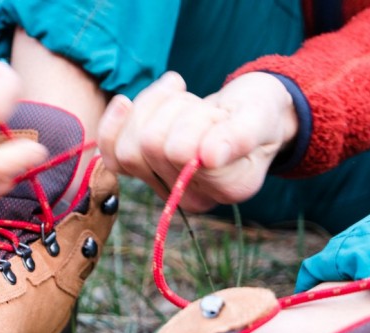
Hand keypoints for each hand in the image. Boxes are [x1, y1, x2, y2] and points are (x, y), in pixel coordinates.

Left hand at [98, 71, 297, 211]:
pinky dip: (115, 123)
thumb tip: (211, 157)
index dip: (193, 121)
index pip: (180, 151)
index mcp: (226, 189)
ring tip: (180, 96)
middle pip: (149, 146)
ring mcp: (164, 186)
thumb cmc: (257, 113)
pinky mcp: (142, 170)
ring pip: (128, 146)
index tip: (218, 113)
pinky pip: (110, 154)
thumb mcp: (259, 117)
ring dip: (151, 108)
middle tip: (200, 104)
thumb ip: (240, 136)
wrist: (247, 113)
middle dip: (173, 110)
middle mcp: (191, 197)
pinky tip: (126, 102)